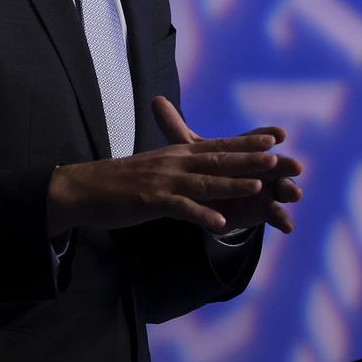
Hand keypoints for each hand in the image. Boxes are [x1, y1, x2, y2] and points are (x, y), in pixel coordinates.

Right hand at [45, 97, 300, 236]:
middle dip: (250, 159)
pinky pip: (181, 209)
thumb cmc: (119, 181)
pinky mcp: (150, 200)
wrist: (81, 188)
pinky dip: (202, 214)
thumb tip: (200, 165)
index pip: (218, 145)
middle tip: (279, 159)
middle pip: (218, 160)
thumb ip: (180, 166)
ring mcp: (163, 181)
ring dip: (232, 184)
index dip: (248, 143)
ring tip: (259, 187)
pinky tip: (221, 223)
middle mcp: (174, 163)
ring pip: (204, 182)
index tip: (275, 139)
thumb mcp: (155, 168)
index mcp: (177, 154)